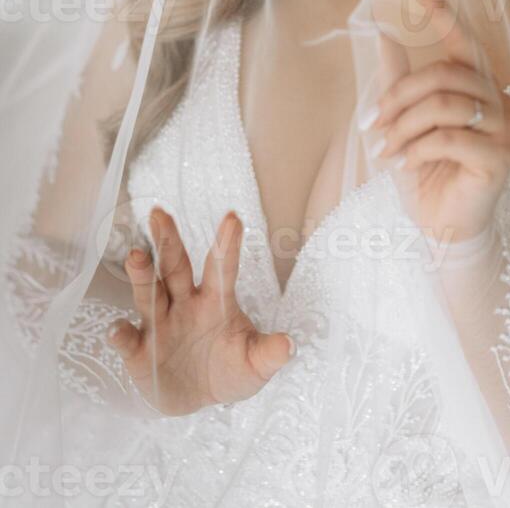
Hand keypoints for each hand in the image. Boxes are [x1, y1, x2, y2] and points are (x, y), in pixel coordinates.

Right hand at [107, 208, 295, 415]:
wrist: (200, 400)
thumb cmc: (230, 370)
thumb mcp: (254, 365)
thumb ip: (268, 354)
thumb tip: (289, 345)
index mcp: (215, 300)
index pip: (221, 267)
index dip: (227, 244)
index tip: (232, 217)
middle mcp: (184, 303)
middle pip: (174, 266)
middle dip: (167, 240)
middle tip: (159, 213)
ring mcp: (159, 324)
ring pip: (149, 293)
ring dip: (142, 275)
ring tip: (136, 255)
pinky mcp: (139, 351)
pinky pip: (127, 340)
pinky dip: (121, 334)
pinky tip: (116, 329)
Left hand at [365, 0, 509, 243]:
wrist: (441, 227)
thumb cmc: (426, 173)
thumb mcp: (403, 122)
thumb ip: (398, 79)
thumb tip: (384, 32)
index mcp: (478, 87)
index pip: (464, 44)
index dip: (445, 14)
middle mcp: (500, 100)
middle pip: (444, 75)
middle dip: (398, 95)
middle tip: (371, 121)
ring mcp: (506, 128)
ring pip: (444, 104)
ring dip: (403, 125)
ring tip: (384, 148)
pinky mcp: (500, 157)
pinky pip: (449, 137)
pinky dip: (415, 148)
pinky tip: (400, 163)